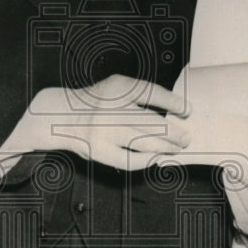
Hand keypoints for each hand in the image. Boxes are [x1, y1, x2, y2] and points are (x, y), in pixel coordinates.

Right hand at [18, 74, 191, 170]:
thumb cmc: (96, 102)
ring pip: (143, 142)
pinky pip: (130, 160)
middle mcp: (110, 109)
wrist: (60, 116)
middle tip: (185, 137)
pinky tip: (156, 158)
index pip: (151, 93)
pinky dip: (146, 160)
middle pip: (151, 122)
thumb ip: (141, 95)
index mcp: (117, 87)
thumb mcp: (116, 87)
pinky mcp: (99, 151)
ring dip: (164, 147)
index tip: (187, 110)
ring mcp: (104, 132)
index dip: (173, 102)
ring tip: (175, 148)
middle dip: (173, 132)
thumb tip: (173, 113)